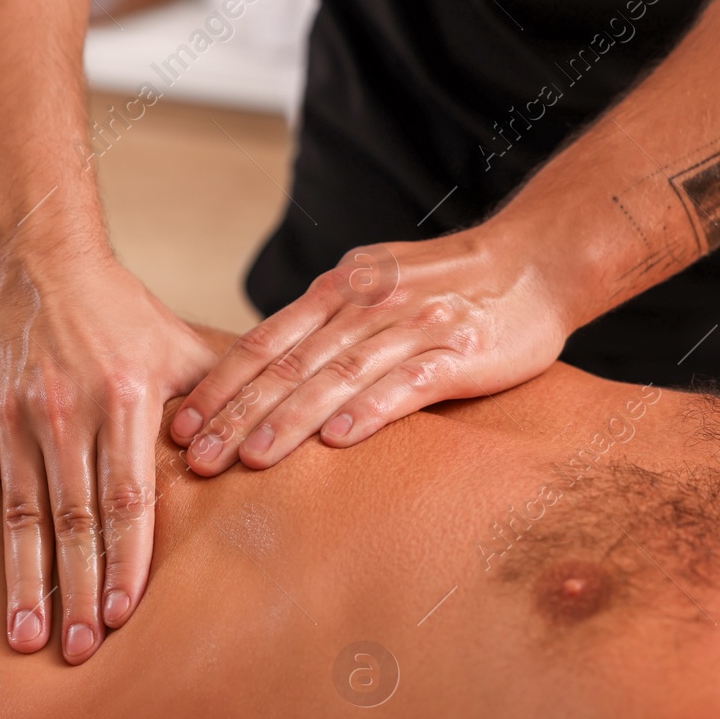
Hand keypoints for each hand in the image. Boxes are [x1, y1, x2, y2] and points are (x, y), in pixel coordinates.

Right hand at [0, 239, 215, 662]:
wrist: (33, 253)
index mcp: (122, 400)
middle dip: (78, 589)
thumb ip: (222, 396)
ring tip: (25, 639)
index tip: (124, 615)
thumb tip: (275, 438)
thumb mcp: (178, 344)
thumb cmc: (117, 308)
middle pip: (74, 520)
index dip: (126, 560)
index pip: (128, 498)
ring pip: (18, 517)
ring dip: (22, 582)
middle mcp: (65, 414)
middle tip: (79, 651)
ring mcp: (12, 421)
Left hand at [169, 220, 578, 472]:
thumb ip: (326, 323)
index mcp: (340, 288)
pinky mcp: (458, 353)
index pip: (265, 340)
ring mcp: (413, 327)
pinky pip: (406, 384)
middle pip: (289, 364)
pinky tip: (336, 441)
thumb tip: (266, 370)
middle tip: (197, 458)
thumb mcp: (376, 285)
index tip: (181, 423)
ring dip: (289, 420)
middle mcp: (367, 304)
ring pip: (337, 376)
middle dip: (237, 414)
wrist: (538, 258)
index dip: (220, 384)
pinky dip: (368, 412)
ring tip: (252, 459)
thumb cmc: (450, 284)